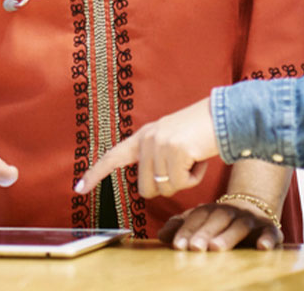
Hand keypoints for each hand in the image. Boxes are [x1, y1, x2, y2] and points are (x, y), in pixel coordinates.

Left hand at [75, 97, 216, 197]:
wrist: (224, 115)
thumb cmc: (201, 133)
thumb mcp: (171, 141)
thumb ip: (155, 158)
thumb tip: (150, 186)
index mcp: (143, 137)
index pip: (113, 157)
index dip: (95, 174)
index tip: (79, 188)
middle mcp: (147, 139)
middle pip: (146, 189)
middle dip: (167, 185)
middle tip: (183, 166)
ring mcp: (160, 144)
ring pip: (165, 188)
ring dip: (183, 180)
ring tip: (192, 158)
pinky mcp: (176, 151)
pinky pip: (182, 183)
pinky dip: (195, 177)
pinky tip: (199, 157)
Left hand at [158, 201, 282, 251]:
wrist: (254, 208)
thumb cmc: (219, 222)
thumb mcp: (199, 221)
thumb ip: (181, 227)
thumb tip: (161, 235)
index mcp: (211, 209)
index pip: (197, 217)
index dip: (187, 230)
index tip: (177, 246)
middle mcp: (231, 211)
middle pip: (217, 220)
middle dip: (205, 233)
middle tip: (195, 248)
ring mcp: (251, 219)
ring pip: (240, 226)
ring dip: (228, 236)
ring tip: (216, 248)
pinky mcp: (270, 228)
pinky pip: (270, 232)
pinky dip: (267, 239)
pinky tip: (262, 247)